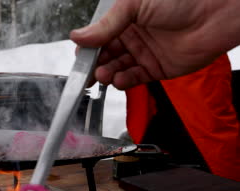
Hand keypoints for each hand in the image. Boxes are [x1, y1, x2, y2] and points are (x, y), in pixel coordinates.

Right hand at [70, 0, 239, 89]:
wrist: (215, 14)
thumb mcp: (134, 4)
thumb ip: (106, 25)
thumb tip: (78, 35)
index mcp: (126, 17)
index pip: (99, 35)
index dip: (88, 47)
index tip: (80, 56)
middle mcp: (134, 35)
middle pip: (106, 54)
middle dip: (96, 64)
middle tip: (88, 72)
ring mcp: (146, 52)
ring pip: (119, 67)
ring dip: (108, 73)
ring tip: (103, 76)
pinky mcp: (158, 69)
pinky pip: (136, 78)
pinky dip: (125, 81)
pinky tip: (119, 80)